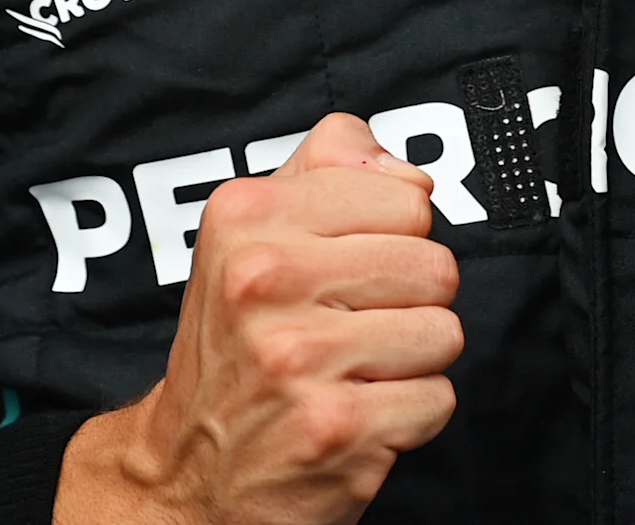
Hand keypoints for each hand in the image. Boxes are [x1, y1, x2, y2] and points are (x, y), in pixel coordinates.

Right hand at [60, 113, 462, 522]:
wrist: (190, 466)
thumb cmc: (239, 342)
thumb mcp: (254, 231)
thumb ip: (328, 168)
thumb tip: (410, 170)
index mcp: (247, 216)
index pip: (407, 196)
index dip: (394, 236)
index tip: (351, 268)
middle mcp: (265, 281)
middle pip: (435, 266)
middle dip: (412, 301)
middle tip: (356, 326)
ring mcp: (299, 357)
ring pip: (444, 332)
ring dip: (413, 361)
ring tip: (356, 370)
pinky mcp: (334, 427)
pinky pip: (437, 399)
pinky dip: (410, 415)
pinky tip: (358, 414)